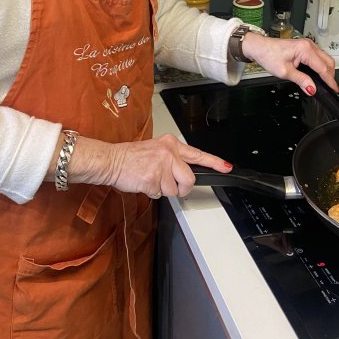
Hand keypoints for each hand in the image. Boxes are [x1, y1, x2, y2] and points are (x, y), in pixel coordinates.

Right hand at [105, 133, 231, 198]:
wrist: (112, 160)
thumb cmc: (131, 157)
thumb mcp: (156, 150)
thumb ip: (172, 159)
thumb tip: (184, 173)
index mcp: (171, 144)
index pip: (197, 153)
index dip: (214, 162)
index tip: (226, 167)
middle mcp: (169, 153)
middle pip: (189, 178)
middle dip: (182, 187)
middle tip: (169, 185)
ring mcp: (162, 166)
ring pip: (174, 189)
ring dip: (163, 190)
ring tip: (150, 179)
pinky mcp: (154, 179)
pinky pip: (160, 194)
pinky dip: (152, 192)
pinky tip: (143, 182)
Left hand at [240, 33, 338, 94]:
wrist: (259, 47)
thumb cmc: (268, 55)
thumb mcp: (285, 72)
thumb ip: (301, 80)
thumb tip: (312, 88)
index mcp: (305, 50)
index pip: (323, 67)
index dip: (330, 80)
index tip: (335, 89)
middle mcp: (308, 45)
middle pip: (328, 61)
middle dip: (330, 75)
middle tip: (330, 88)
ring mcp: (307, 45)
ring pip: (324, 58)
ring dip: (326, 70)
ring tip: (324, 83)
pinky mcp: (305, 47)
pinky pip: (318, 56)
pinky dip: (320, 66)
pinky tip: (318, 74)